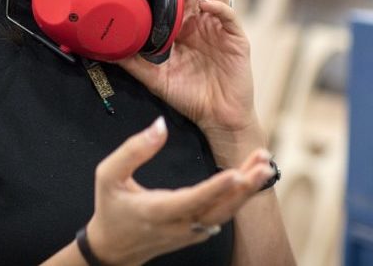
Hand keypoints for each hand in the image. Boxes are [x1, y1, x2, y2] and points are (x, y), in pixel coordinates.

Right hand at [85, 117, 275, 264]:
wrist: (114, 249)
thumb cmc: (110, 207)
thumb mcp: (108, 175)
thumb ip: (133, 150)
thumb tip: (160, 124)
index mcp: (156, 211)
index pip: (192, 200)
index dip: (215, 188)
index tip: (236, 172)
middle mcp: (179, 225)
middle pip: (219, 209)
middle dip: (244, 188)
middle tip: (264, 164)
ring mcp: (191, 232)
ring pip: (226, 213)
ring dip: (248, 190)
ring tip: (264, 165)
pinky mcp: (199, 231)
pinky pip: (223, 214)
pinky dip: (240, 197)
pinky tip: (252, 176)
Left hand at [118, 0, 256, 136]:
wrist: (216, 118)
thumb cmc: (189, 94)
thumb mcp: (154, 75)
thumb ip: (131, 60)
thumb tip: (102, 48)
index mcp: (186, 23)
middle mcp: (205, 20)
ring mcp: (221, 27)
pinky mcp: (236, 38)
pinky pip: (228, 16)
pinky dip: (218, 7)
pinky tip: (207, 4)